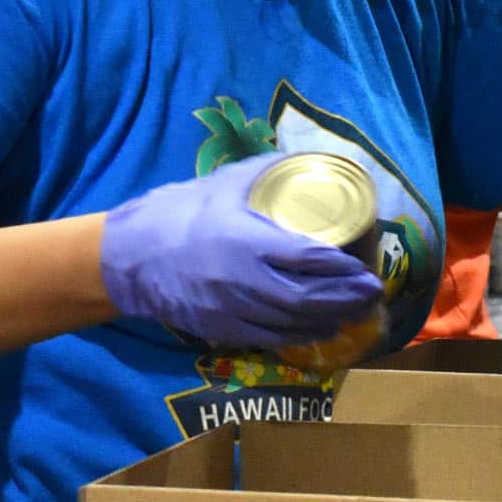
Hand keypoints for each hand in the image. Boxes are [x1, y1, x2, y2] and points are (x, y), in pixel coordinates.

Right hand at [100, 152, 383, 346]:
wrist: (129, 256)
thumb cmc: (179, 212)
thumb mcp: (224, 183)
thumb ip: (266, 172)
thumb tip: (306, 161)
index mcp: (247, 241)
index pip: (308, 259)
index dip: (342, 268)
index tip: (366, 267)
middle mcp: (244, 281)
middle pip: (308, 298)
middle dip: (346, 298)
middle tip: (372, 292)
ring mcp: (233, 311)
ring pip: (293, 323)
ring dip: (330, 319)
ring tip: (356, 311)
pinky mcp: (222, 330)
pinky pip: (271, 339)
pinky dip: (301, 335)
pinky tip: (322, 329)